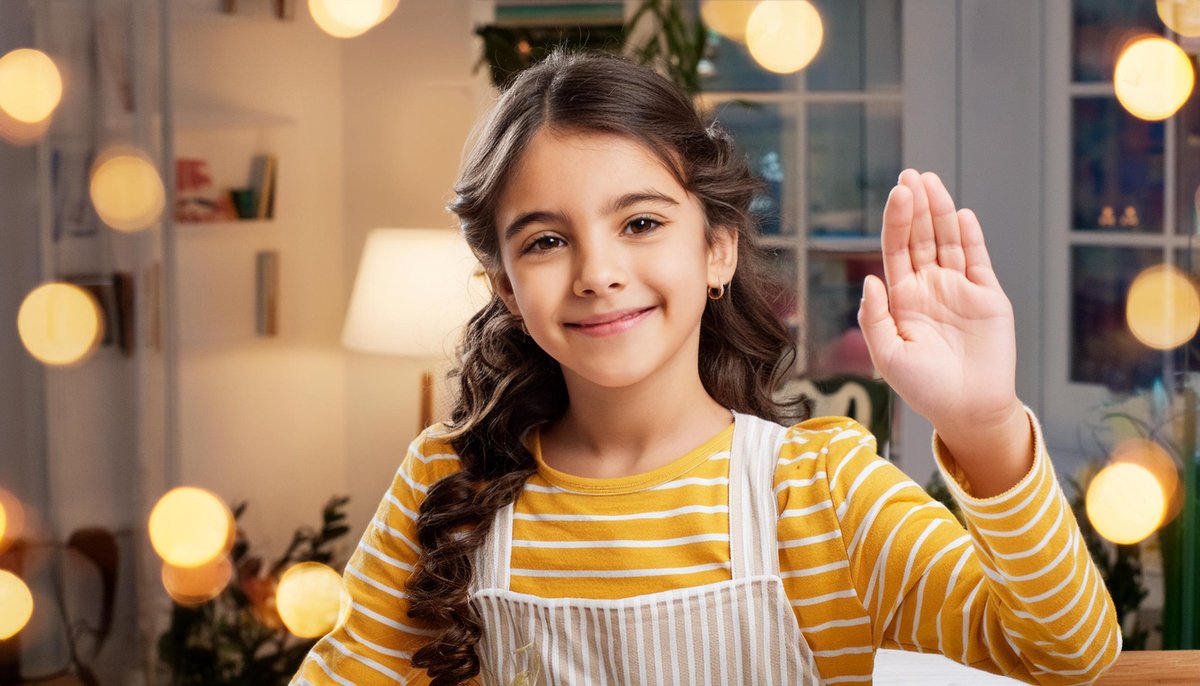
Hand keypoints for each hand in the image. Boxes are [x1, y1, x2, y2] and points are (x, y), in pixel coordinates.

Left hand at [857, 169, 1019, 434]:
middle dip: (916, 206)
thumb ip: (875, 317)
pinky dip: (971, 238)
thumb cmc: (923, 387)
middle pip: (921, 237)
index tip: (897, 193)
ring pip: (949, 241)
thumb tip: (871, 278)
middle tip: (911, 176)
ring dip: (941, 212)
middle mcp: (930, 287)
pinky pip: (978, 261)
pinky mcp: (988, 297)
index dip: (896, 221)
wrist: (967, 409)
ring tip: (933, 183)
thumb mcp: (887, 355)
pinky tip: (962, 216)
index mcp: (903, 298)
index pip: (896, 250)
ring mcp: (960, 289)